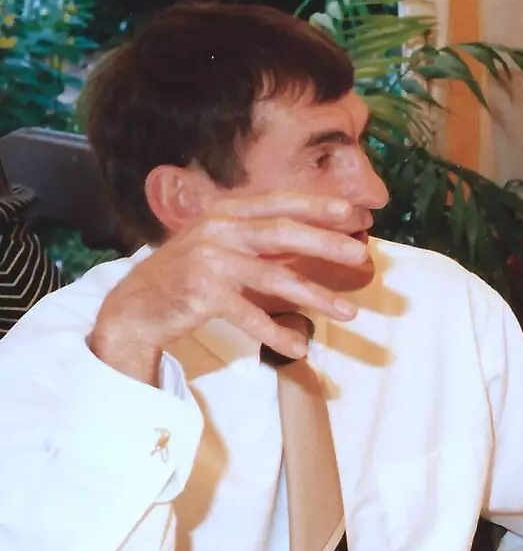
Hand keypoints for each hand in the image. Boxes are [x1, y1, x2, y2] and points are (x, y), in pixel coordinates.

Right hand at [88, 192, 369, 383]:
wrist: (133, 308)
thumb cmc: (184, 275)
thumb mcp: (216, 243)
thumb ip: (255, 236)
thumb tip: (311, 237)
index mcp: (223, 212)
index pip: (277, 202)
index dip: (315, 205)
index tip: (351, 211)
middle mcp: (216, 230)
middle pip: (283, 233)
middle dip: (326, 243)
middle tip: (361, 255)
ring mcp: (208, 261)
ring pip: (275, 278)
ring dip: (317, 297)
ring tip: (348, 314)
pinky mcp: (202, 293)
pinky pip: (251, 316)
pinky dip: (277, 335)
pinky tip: (299, 348)